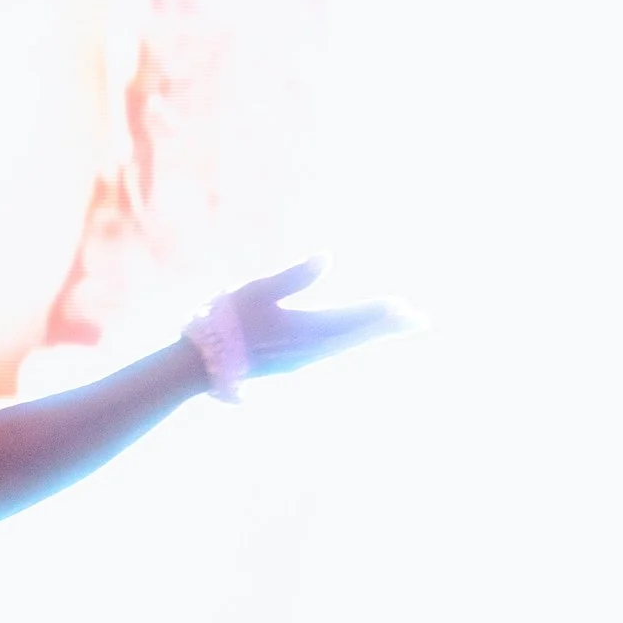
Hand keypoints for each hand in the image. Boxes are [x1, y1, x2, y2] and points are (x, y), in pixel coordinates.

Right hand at [222, 259, 410, 379]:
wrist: (201, 365)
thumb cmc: (224, 323)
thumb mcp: (256, 291)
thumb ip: (293, 276)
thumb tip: (328, 256)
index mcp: (308, 328)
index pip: (355, 316)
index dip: (382, 310)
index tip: (408, 305)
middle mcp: (313, 348)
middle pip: (359, 335)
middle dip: (389, 326)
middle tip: (420, 320)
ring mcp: (303, 359)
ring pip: (349, 344)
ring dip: (374, 334)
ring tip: (396, 326)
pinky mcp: (293, 363)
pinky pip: (335, 349)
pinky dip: (354, 340)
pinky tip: (353, 337)